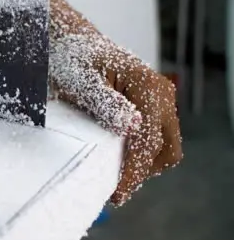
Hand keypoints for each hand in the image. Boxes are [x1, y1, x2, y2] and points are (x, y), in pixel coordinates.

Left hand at [49, 0, 182, 205]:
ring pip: (163, 146)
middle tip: (115, 188)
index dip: (134, 172)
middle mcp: (161, 93)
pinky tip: (119, 157)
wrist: (73, 45)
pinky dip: (142, 153)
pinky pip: (155, 138)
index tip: (118, 194)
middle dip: (142, 172)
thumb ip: (106, 103)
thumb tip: (132, 126)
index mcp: (148, 88)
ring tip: (116, 174)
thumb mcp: (82, 81)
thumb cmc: (73, 60)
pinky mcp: (151, 105)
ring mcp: (160, 99)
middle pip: (165, 150)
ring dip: (144, 164)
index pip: (148, 143)